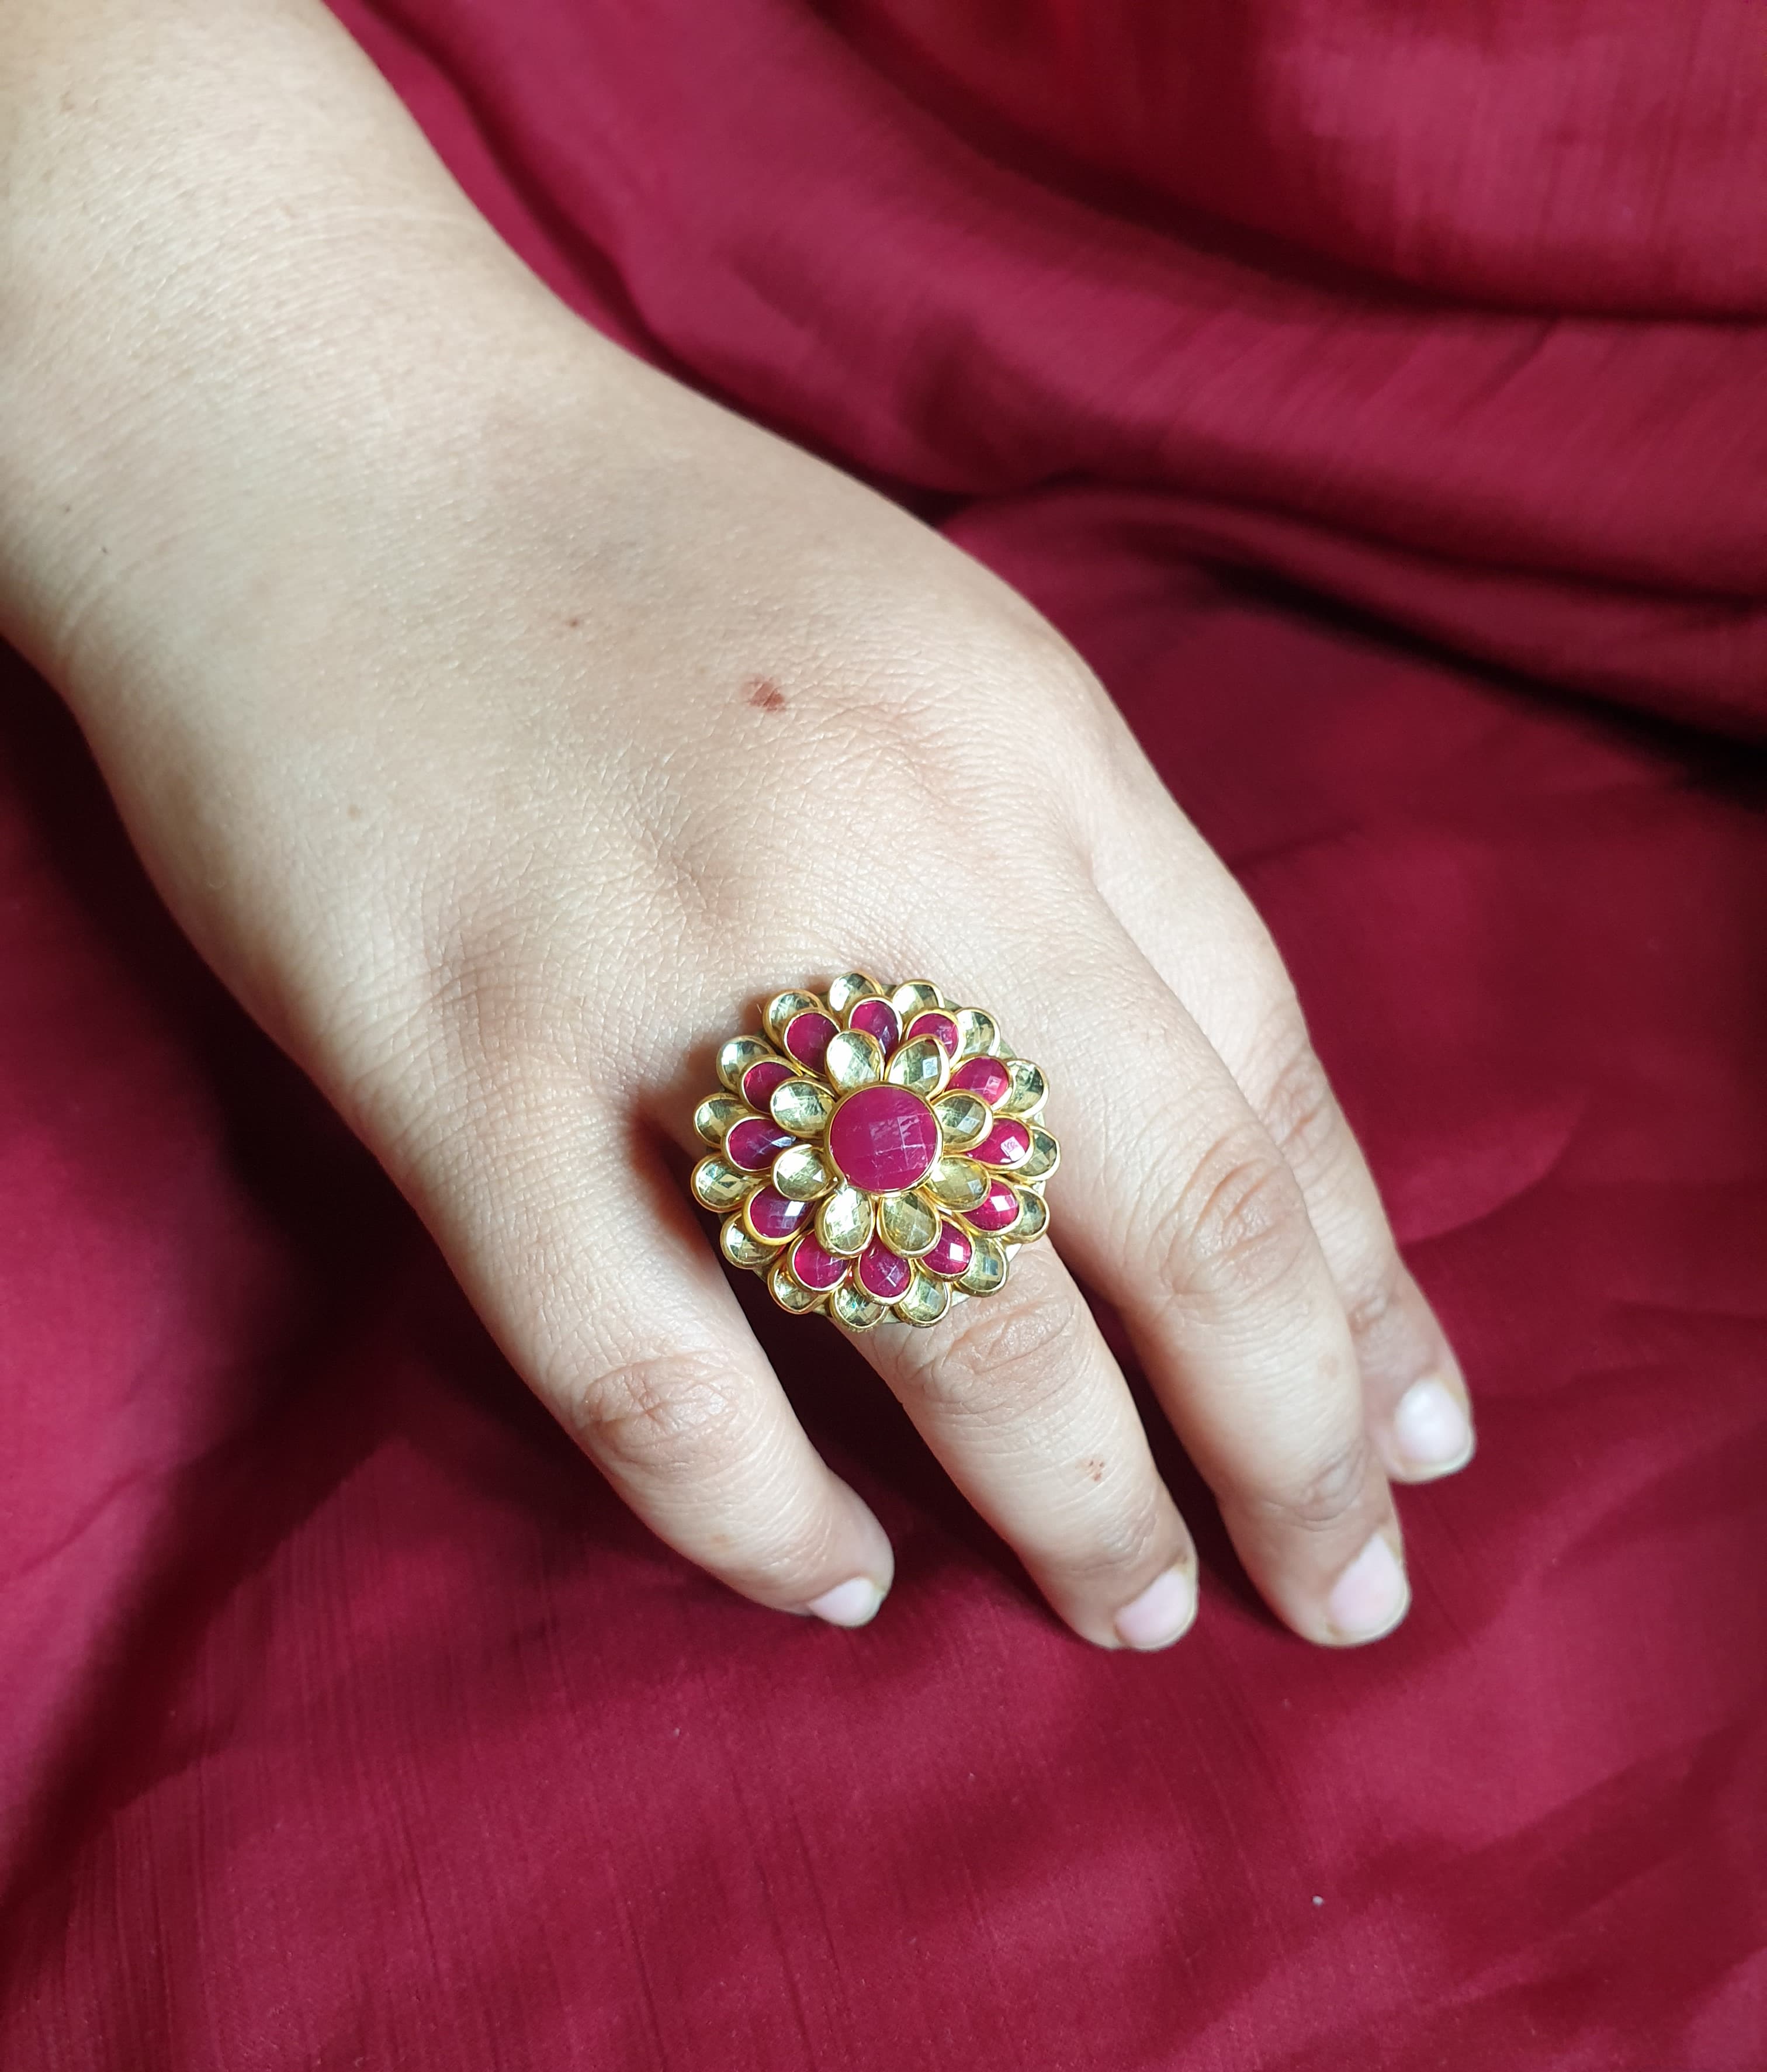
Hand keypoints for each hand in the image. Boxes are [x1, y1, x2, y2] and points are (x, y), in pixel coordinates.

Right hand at [1, 0, 1473, 1651]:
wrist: (312, 441)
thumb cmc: (645, 571)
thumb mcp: (948, 673)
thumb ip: (1096, 892)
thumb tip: (1225, 1162)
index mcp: (1031, 755)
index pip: (1266, 1078)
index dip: (1367, 1289)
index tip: (1420, 1436)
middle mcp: (897, 863)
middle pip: (1174, 1218)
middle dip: (1291, 1448)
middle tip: (1341, 1593)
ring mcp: (675, 974)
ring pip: (949, 1321)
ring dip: (1079, 1505)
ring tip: (1130, 1609)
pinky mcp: (463, 1071)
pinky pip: (655, 1375)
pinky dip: (762, 1519)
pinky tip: (840, 1580)